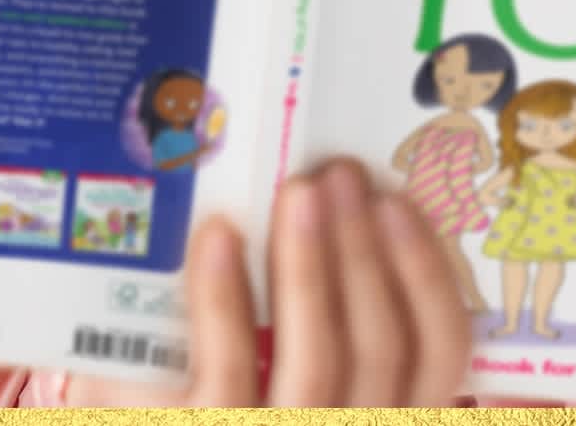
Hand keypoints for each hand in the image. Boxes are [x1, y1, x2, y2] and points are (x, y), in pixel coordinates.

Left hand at [68, 160, 472, 405]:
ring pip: (318, 361)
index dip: (429, 275)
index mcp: (388, 410)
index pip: (440, 353)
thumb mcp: (284, 353)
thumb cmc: (217, 378)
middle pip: (381, 349)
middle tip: (340, 175)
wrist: (135, 419)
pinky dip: (225, 296)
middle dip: (363, 250)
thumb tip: (331, 190)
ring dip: (310, 264)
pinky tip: (220, 234)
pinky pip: (227, 368)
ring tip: (297, 190)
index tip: (397, 200)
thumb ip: (328, 301)